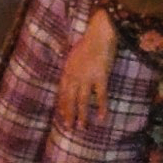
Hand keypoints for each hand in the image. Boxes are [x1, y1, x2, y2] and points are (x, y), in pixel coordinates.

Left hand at [57, 8, 117, 128]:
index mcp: (68, 70)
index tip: (61, 115)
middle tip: (69, 128)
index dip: (62, 104)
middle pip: (70, 98)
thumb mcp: (74, 54)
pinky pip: (100, 96)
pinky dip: (101, 107)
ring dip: (82, 115)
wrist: (99, 34)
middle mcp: (74, 75)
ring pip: (82, 100)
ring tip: (81, 127)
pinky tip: (101, 117)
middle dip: (68, 114)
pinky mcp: (100, 77)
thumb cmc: (89, 41)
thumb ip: (72, 67)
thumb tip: (70, 76)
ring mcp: (86, 77)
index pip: (62, 91)